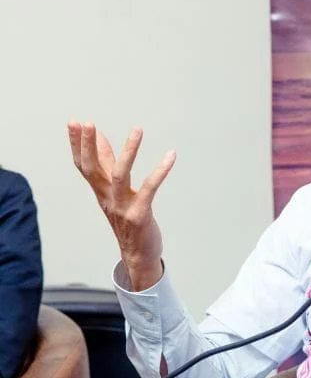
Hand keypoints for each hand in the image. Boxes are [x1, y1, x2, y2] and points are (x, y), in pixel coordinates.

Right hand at [68, 122, 175, 290]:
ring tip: (137, 129)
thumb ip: (106, 164)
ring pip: (120, 175)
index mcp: (100, 191)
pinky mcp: (139, 214)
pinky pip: (150, 189)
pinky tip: (170, 156)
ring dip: (128, 152)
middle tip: (87, 123)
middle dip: (88, 146)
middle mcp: (107, 198)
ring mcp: (122, 206)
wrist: (138, 255)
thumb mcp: (114, 191)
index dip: (77, 145)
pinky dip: (160, 171)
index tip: (73, 122)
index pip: (83, 165)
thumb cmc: (127, 219)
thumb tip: (100, 139)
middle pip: (92, 169)